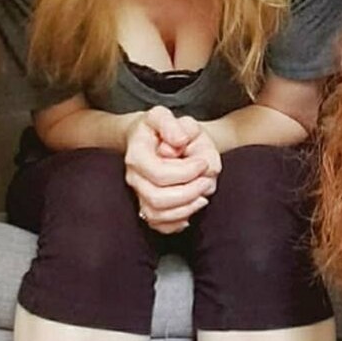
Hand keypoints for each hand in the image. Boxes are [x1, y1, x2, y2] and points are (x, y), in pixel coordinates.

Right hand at [124, 107, 217, 233]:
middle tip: (207, 181)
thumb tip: (179, 141)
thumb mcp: (162, 115)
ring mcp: (138, 194)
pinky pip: (158, 225)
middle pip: (157, 198)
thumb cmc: (158, 128)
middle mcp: (134, 178)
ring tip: (203, 195)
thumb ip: (170, 124)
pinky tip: (191, 207)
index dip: (185, 172)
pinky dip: (177, 223)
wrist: (147, 139)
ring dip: (186, 208)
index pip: (159, 173)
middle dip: (188, 192)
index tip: (202, 163)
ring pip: (157, 215)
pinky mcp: (146, 206)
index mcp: (137, 155)